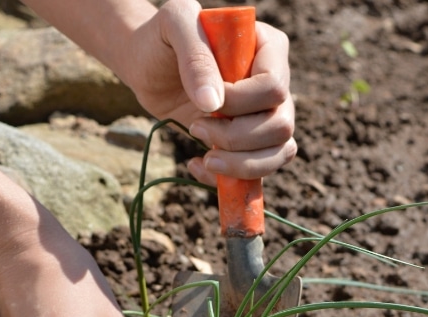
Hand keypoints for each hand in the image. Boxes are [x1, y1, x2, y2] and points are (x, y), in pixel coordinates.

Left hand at [122, 0, 296, 184]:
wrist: (146, 66)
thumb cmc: (163, 38)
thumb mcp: (175, 25)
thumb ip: (196, 56)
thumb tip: (213, 105)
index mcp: (268, 48)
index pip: (274, 87)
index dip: (241, 103)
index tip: (206, 100)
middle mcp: (274, 84)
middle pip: (281, 126)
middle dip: (236, 138)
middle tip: (196, 127)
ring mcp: (264, 115)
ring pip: (279, 152)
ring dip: (240, 164)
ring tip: (205, 157)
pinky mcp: (247, 142)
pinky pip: (259, 171)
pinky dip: (229, 179)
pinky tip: (196, 164)